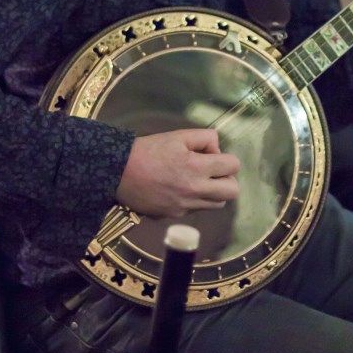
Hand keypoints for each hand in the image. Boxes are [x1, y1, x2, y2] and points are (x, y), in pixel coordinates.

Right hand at [116, 128, 239, 217]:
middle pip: (232, 192)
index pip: (233, 166)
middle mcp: (195, 191)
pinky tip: (181, 189)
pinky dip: (196, 200)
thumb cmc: (149, 150)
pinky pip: (197, 210)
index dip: (226, 158)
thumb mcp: (178, 135)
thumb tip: (216, 149)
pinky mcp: (175, 216)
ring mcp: (185, 207)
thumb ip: (203, 138)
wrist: (119, 173)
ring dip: (214, 192)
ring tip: (198, 180)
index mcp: (197, 168)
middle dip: (227, 179)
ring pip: (217, 204)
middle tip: (213, 171)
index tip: (211, 155)